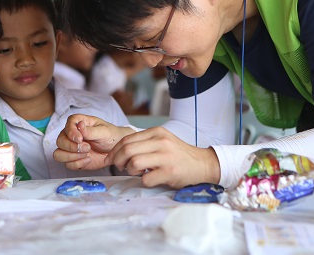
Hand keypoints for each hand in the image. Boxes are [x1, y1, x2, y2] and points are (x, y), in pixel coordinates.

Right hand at [53, 114, 134, 170]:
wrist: (116, 150)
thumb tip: (80, 125)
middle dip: (72, 147)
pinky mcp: (74, 159)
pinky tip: (88, 159)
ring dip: (72, 156)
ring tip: (86, 154)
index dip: (71, 132)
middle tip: (87, 148)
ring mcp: (71, 148)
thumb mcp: (104, 131)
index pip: (68, 125)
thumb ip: (90, 130)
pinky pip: (68, 164)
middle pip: (60, 141)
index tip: (80, 139)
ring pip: (58, 154)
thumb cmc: (110, 136)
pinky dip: (77, 164)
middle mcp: (71, 135)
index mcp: (78, 123)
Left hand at [105, 127, 220, 188]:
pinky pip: (145, 179)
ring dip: (130, 171)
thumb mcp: (162, 141)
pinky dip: (144, 181)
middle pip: (127, 150)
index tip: (110, 159)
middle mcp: (161, 142)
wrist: (203, 165)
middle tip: (119, 167)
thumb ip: (144, 142)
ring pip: (133, 163)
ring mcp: (165, 157)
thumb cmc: (179, 155)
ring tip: (137, 172)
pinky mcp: (170, 172)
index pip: (126, 139)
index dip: (114, 151)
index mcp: (157, 132)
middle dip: (117, 161)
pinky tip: (150, 178)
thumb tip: (119, 151)